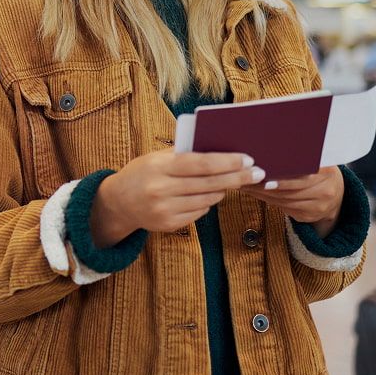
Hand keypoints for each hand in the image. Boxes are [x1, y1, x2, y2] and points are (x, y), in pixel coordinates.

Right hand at [90, 150, 264, 247]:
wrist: (118, 202)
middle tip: (257, 172)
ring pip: (208, 198)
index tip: (247, 159)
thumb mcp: (156, 157)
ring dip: (223, 188)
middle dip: (237, 177)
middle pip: (210, 183)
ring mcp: (165, 210)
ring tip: (232, 181)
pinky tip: (208, 194)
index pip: (201, 164)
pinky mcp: (169, 225)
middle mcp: (162, 190)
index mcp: (159, 168)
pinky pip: (200, 211)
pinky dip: (208, 201)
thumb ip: (183, 154)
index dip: (227, 162)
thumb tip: (219, 149)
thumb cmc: (142, 173)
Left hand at [241, 165, 344, 237]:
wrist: (337, 197)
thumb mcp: (317, 161)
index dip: (282, 176)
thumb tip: (269, 151)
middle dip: (266, 184)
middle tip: (247, 178)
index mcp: (328, 172)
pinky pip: (284, 208)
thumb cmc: (319, 173)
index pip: (302, 174)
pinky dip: (268, 200)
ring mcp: (319, 206)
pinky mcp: (309, 216)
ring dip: (263, 193)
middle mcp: (326, 190)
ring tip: (247, 185)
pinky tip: (257, 193)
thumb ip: (300, 158)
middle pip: (290, 189)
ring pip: (285, 200)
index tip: (263, 173)